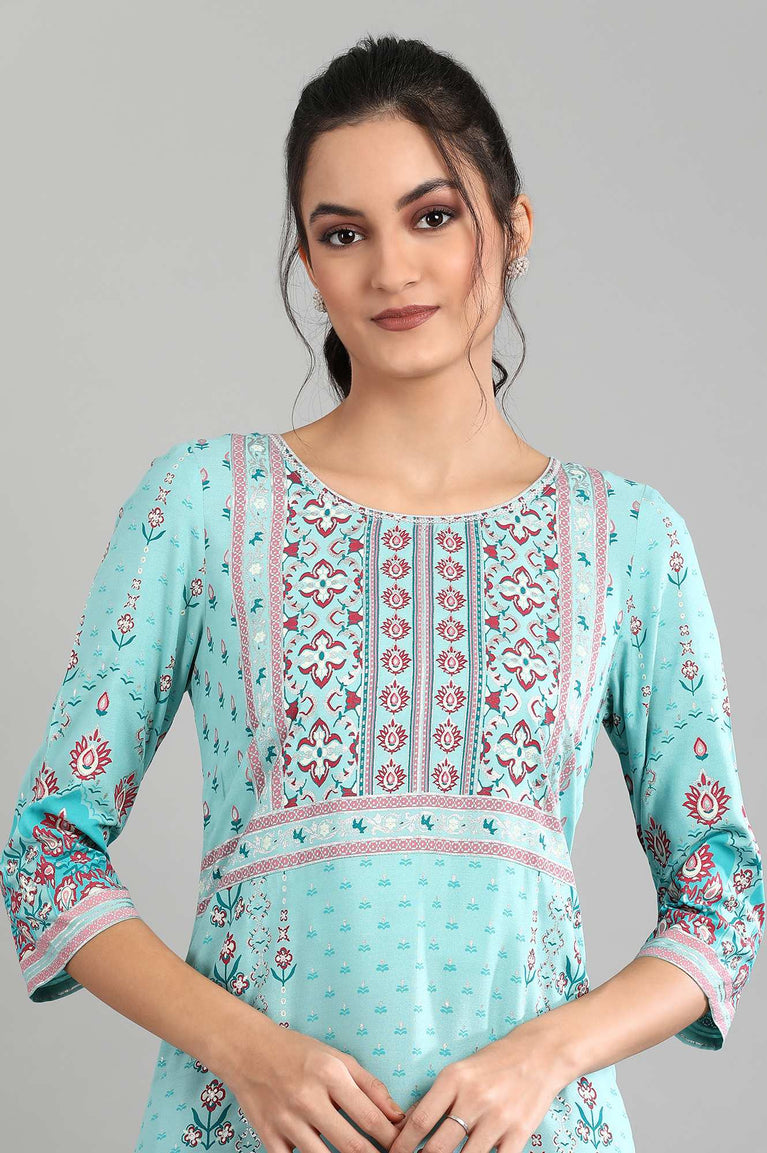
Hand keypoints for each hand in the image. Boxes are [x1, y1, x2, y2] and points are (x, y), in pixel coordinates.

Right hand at [230, 1019, 406, 1152]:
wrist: (249, 1050)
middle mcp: (308, 1098)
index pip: (370, 1118)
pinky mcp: (268, 1136)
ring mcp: (286, 1120)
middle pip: (351, 1145)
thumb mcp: (338, 1058)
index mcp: (330, 1074)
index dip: (392, 1140)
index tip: (404, 1148)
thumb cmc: (299, 1053)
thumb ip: (371, 1086)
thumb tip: (398, 1117)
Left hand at [387, 1026, 567, 1152]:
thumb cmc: (494, 1062)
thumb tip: (407, 1126)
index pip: (420, 1121)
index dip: (402, 1145)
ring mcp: (497, 1118)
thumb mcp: (460, 1071)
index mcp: (454, 1080)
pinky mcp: (519, 1132)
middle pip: (438, 1146)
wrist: (539, 1054)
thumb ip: (436, 1098)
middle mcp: (474, 1099)